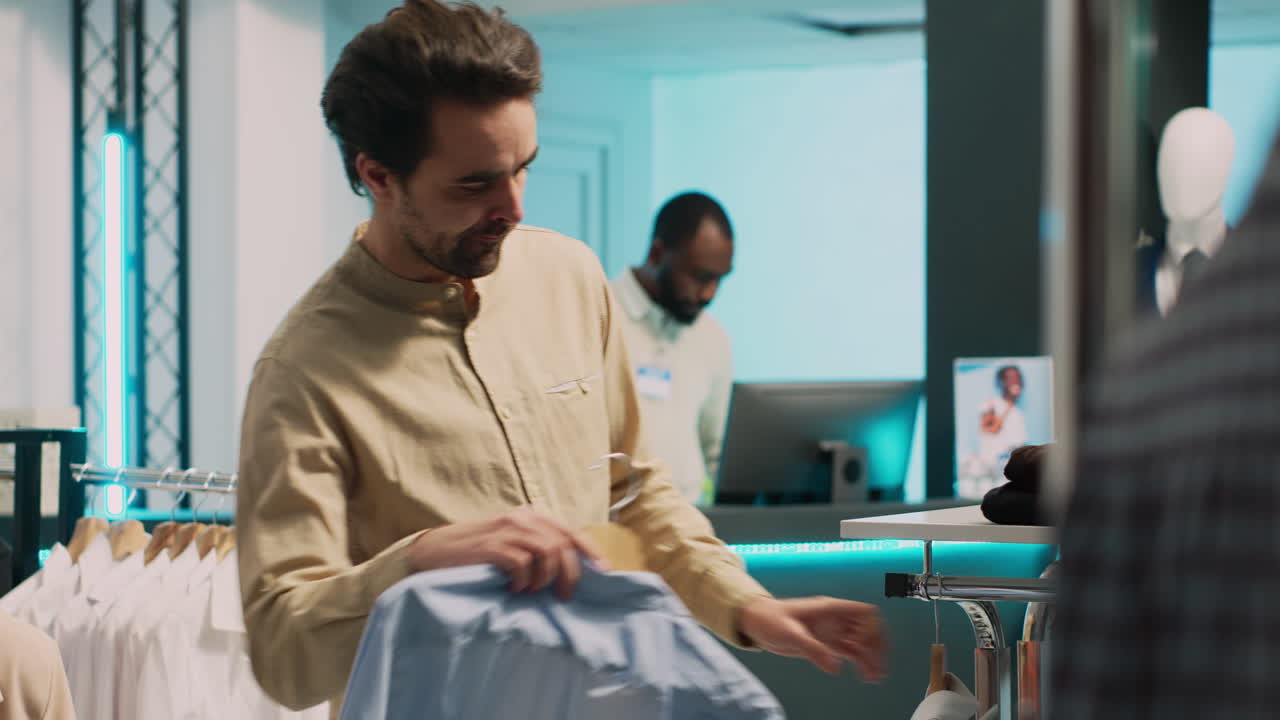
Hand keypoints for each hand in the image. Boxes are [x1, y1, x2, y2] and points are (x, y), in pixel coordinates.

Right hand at [406, 505, 606, 599]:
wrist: (433, 552)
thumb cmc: (476, 553)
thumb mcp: (511, 543)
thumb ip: (537, 548)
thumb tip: (571, 571)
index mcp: (531, 515)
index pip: (571, 531)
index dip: (591, 553)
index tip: (604, 574)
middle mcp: (522, 518)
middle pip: (563, 544)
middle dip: (570, 574)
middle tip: (563, 596)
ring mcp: (506, 530)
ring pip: (548, 552)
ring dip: (545, 578)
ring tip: (532, 591)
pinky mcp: (491, 546)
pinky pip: (523, 563)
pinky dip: (524, 581)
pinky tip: (513, 589)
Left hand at [738, 596, 886, 680]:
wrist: (755, 621)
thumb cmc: (769, 619)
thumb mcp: (790, 633)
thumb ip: (813, 649)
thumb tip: (835, 667)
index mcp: (830, 609)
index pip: (864, 612)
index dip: (870, 628)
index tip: (863, 646)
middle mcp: (835, 619)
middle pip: (868, 628)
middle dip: (877, 646)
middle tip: (879, 666)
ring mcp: (832, 630)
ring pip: (862, 642)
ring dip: (871, 657)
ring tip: (877, 676)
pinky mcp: (826, 643)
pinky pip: (851, 652)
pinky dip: (861, 662)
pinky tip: (865, 676)